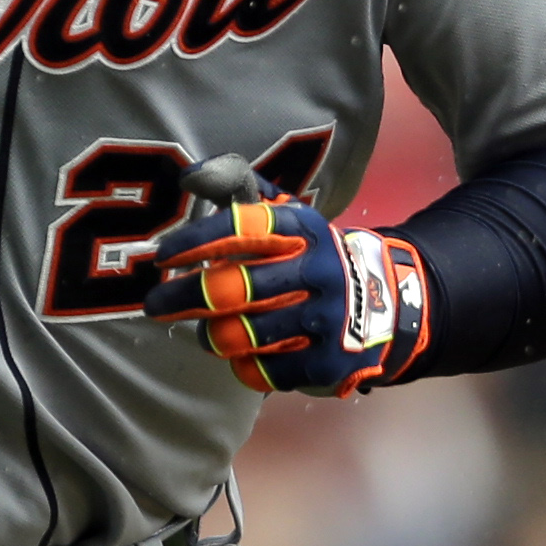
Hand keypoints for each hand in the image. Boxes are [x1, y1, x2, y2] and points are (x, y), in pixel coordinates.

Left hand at [145, 193, 429, 396]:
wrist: (390, 303)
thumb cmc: (314, 257)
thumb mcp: (290, 218)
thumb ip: (242, 192)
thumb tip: (191, 175)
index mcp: (305, 229)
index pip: (242, 226)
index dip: (196, 239)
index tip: (163, 254)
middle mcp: (318, 271)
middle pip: (232, 288)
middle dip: (183, 297)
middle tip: (156, 304)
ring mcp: (327, 319)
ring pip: (241, 334)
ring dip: (212, 335)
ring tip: (207, 332)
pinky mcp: (329, 362)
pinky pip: (262, 370)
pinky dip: (243, 365)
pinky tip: (245, 355)